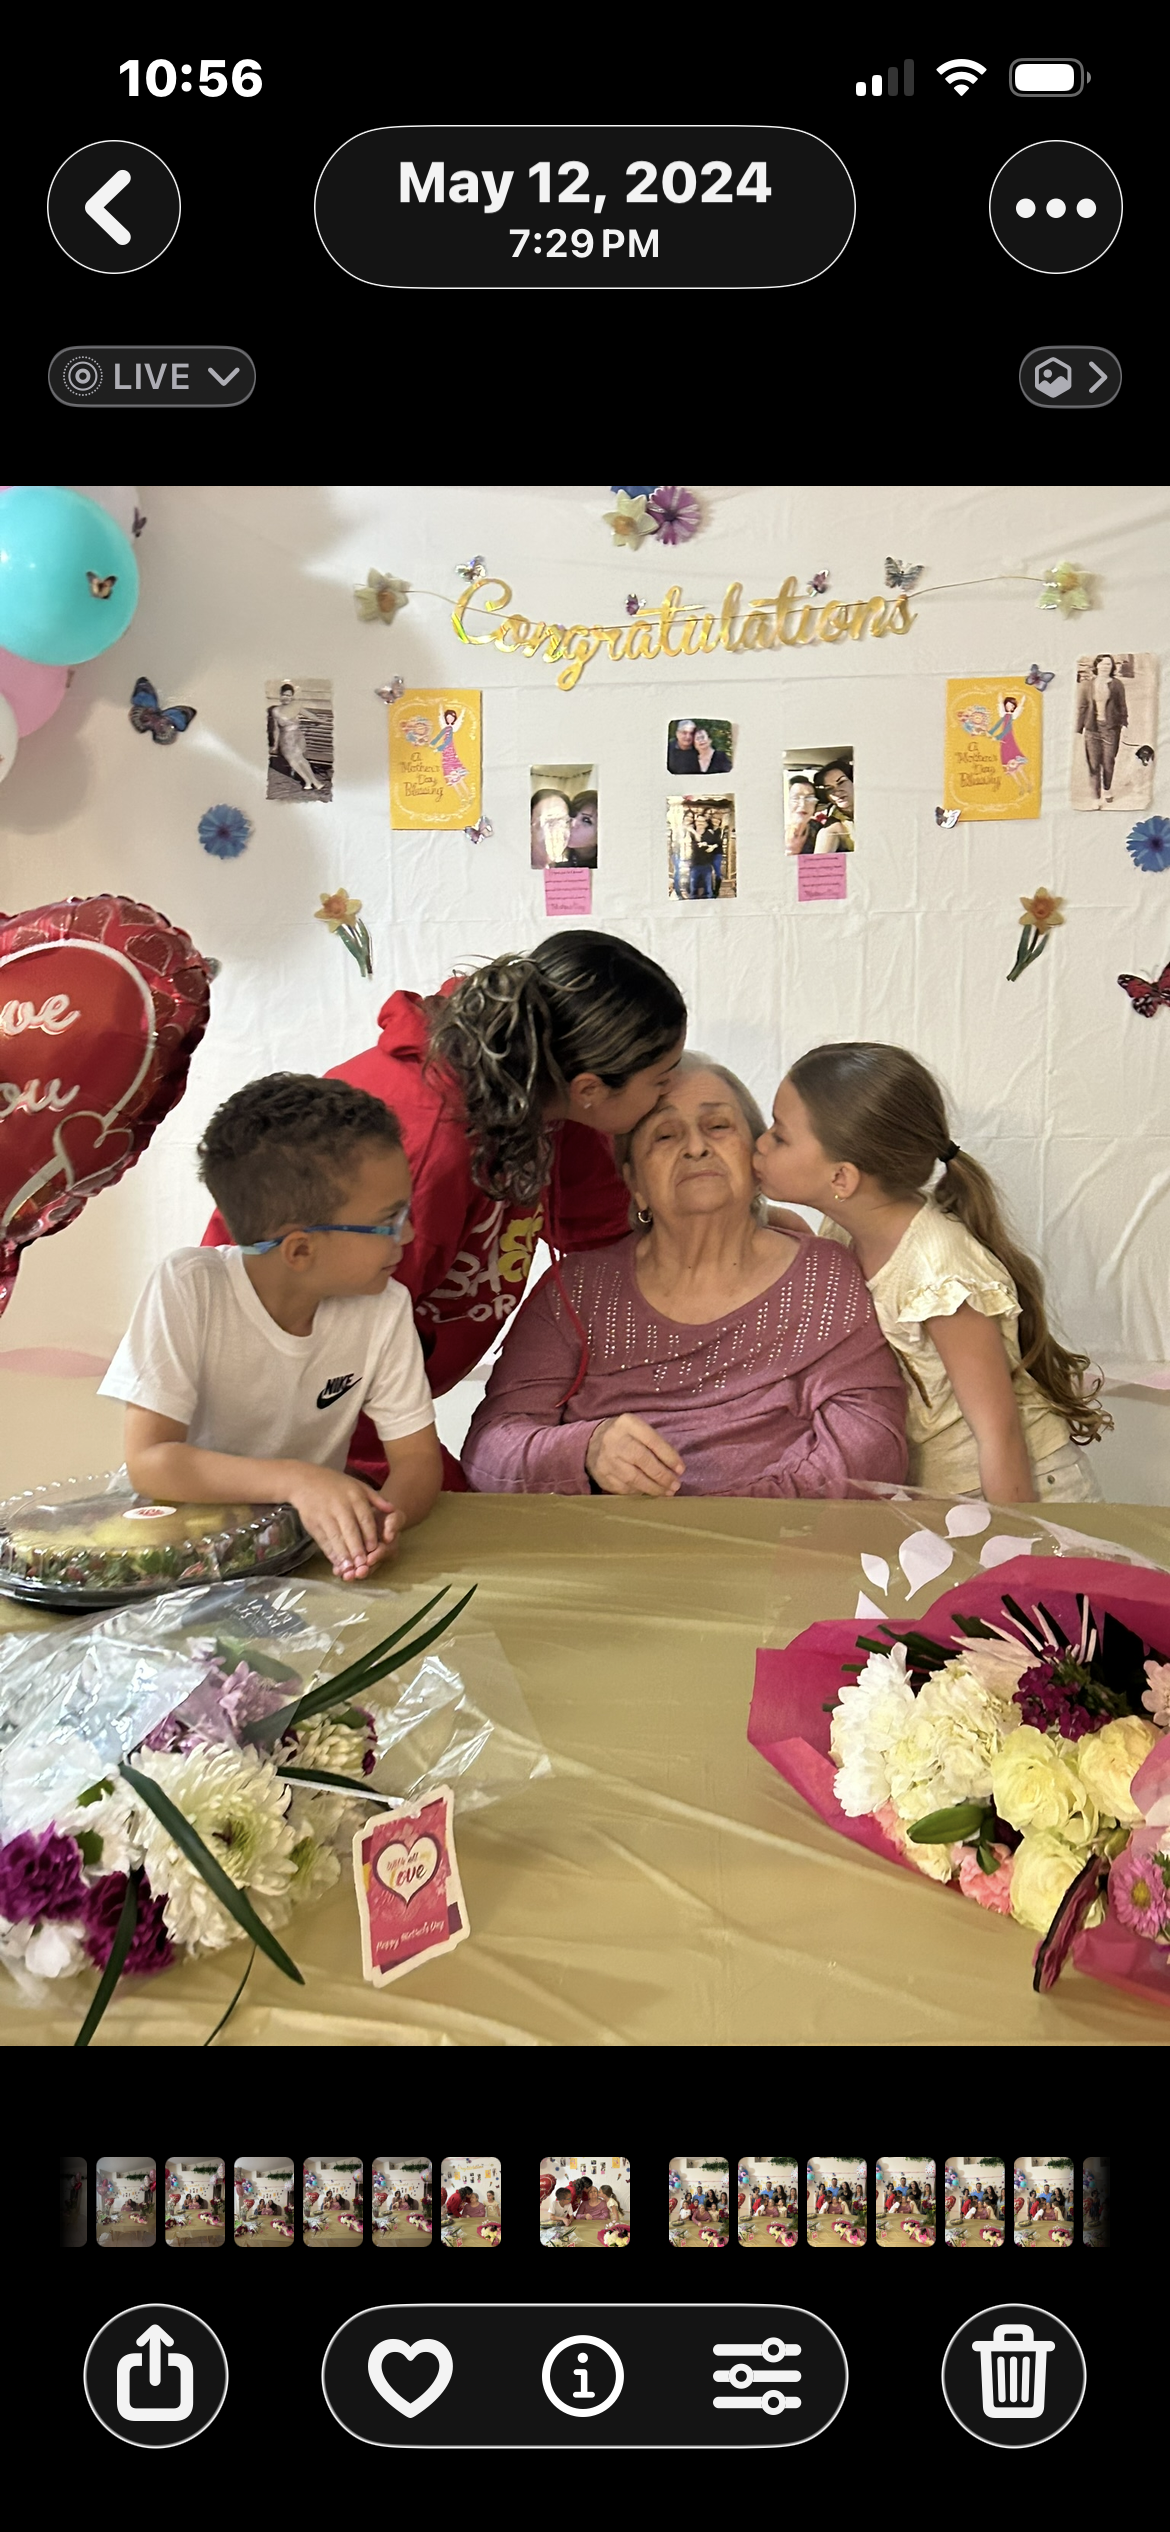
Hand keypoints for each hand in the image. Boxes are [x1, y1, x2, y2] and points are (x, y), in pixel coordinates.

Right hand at [284, 1464, 402, 1577]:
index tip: (374, 1549)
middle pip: (350, 1530)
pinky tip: (336, 1563)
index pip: (365, 1518)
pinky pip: (323, 1540)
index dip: (369, 1535)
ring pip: (336, 1538)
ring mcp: (325, 1515)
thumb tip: (392, 1509)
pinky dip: (330, 1553)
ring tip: (349, 1569)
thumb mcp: (357, 1485)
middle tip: (363, 1565)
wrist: (304, 1480)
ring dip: (343, 1555)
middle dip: (356, 1549)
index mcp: (354, 1496)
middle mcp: (340, 1506)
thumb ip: (376, 1498)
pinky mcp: (313, 1523)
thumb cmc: (335, 1484)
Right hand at [584, 1414, 684, 1495]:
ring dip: (654, 1488)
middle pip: (643, 1460)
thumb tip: (675, 1468)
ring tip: (667, 1492)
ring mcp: (606, 1459)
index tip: (681, 1469)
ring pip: (634, 1478)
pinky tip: (649, 1492)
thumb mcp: (638, 1429)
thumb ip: (655, 1444)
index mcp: (627, 1423)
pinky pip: (624, 1488)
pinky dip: (639, 1492)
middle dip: (662, 1475)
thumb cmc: (625, 1436)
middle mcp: (614, 1440)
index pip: (652, 1440)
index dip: (669, 1456)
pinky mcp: (602, 1475)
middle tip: (675, 1485)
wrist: (591, 1443)